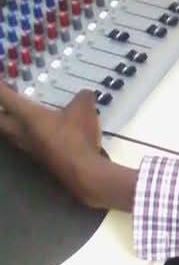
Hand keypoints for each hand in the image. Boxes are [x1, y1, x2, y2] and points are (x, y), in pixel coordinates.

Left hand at [0, 84, 108, 206]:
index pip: (4, 97)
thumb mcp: (84, 108)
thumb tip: (85, 94)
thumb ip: (82, 97)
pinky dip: (22, 133)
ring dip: (6, 122)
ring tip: (13, 114)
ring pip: (7, 133)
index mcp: (27, 115)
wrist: (81, 171)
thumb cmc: (76, 136)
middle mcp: (20, 131)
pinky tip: (34, 131)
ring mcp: (26, 147)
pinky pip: (22, 142)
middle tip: (3, 100)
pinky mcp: (36, 158)